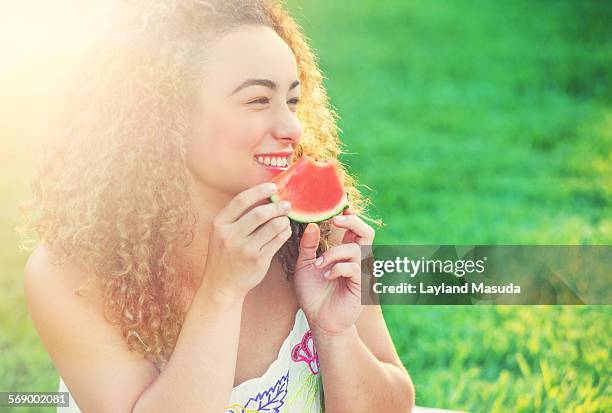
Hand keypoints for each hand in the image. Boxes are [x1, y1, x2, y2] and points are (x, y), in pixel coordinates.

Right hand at [201, 183, 291, 300]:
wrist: (221, 285)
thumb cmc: (224, 256)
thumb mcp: (221, 233)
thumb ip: (236, 217)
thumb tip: (262, 197)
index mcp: (219, 224)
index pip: (241, 201)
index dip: (259, 191)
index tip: (273, 187)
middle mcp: (230, 236)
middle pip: (259, 213)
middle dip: (276, 206)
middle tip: (287, 204)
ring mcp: (244, 249)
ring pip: (272, 227)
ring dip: (283, 219)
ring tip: (286, 217)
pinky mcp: (258, 260)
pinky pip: (277, 241)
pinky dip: (284, 233)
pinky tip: (285, 230)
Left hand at [293, 207, 375, 335]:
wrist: (318, 320)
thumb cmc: (313, 293)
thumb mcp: (305, 265)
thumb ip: (308, 246)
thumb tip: (311, 225)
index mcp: (345, 253)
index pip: (355, 228)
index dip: (350, 216)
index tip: (337, 208)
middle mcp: (357, 260)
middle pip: (367, 232)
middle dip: (353, 221)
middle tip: (336, 219)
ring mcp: (361, 272)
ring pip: (355, 249)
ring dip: (334, 253)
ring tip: (319, 265)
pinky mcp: (361, 285)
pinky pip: (353, 268)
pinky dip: (337, 268)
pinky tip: (326, 276)